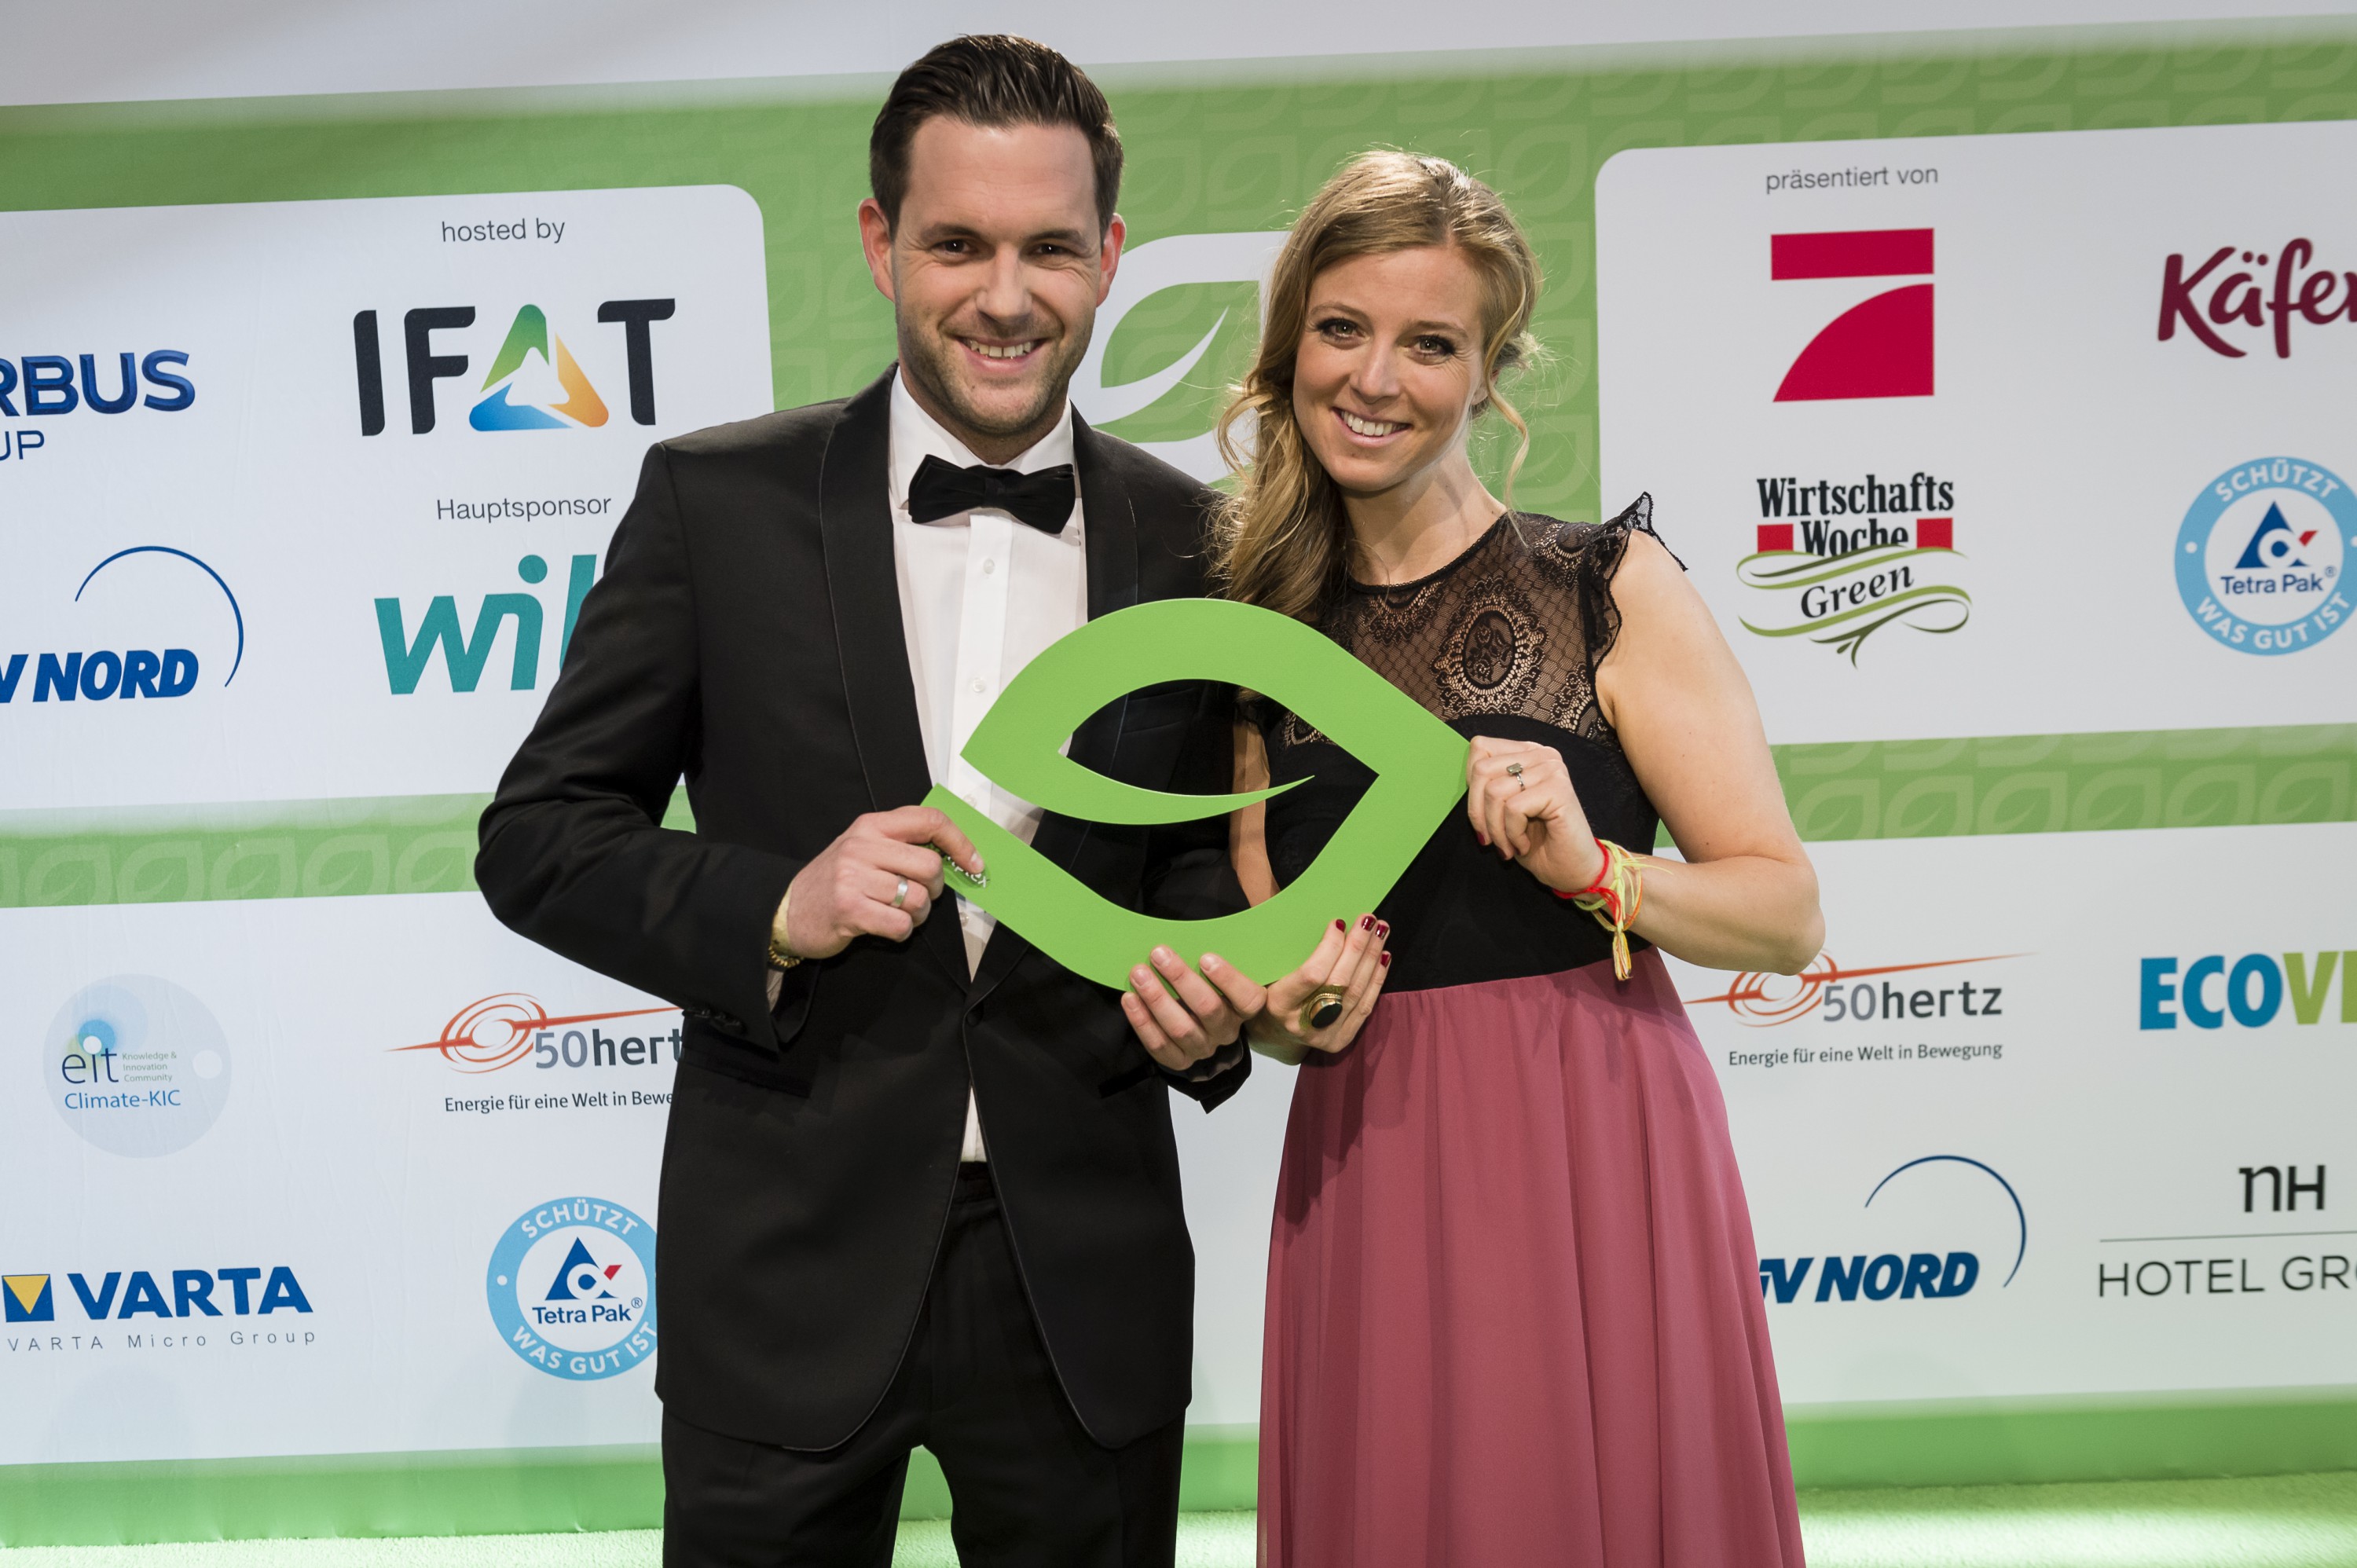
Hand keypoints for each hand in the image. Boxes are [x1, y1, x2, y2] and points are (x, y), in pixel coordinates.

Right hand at [782, 805, 982, 959]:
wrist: (787, 909)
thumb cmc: (834, 881)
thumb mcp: (863, 848)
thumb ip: (900, 844)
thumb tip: (952, 854)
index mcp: (871, 826)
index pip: (930, 820)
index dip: (960, 842)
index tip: (973, 862)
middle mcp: (862, 846)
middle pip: (930, 866)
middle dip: (935, 889)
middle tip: (919, 897)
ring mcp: (853, 877)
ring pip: (919, 898)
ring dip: (918, 915)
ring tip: (899, 914)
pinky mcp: (850, 909)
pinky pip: (901, 924)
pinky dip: (902, 931)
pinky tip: (887, 927)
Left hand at [1120, 947, 1259, 1074]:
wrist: (1199, 1029)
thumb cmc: (1207, 989)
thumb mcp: (1219, 975)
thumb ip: (1214, 960)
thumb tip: (1197, 932)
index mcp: (1243, 1009)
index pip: (1248, 998)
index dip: (1229, 979)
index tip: (1205, 958)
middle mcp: (1225, 1031)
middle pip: (1207, 1008)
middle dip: (1181, 979)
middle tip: (1159, 954)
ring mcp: (1202, 1048)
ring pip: (1180, 1028)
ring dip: (1157, 998)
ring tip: (1139, 973)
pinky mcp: (1179, 1061)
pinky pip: (1159, 1045)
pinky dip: (1142, 1021)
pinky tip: (1130, 999)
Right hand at [1248, 914, 1391, 1058]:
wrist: (1275, 1031)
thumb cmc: (1270, 991)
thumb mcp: (1268, 972)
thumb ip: (1290, 954)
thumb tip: (1328, 923)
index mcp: (1279, 1004)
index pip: (1312, 975)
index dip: (1330, 948)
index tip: (1338, 922)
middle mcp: (1302, 1024)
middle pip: (1340, 982)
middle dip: (1357, 947)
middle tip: (1368, 919)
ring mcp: (1324, 1035)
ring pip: (1356, 992)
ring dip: (1371, 958)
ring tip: (1380, 931)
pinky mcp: (1340, 1040)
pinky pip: (1365, 1007)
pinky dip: (1376, 979)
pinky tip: (1383, 957)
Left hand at [1467, 736, 1604, 893]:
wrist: (1572, 871)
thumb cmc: (1537, 842)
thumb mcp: (1502, 809)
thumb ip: (1487, 786)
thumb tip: (1464, 781)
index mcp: (1526, 753)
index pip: (1480, 748)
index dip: (1471, 786)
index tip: (1481, 816)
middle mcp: (1541, 755)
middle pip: (1482, 770)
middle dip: (1477, 812)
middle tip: (1489, 839)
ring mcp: (1552, 769)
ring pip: (1495, 791)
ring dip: (1495, 829)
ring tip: (1508, 846)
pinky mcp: (1559, 789)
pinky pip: (1514, 808)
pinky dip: (1512, 833)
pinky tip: (1524, 845)